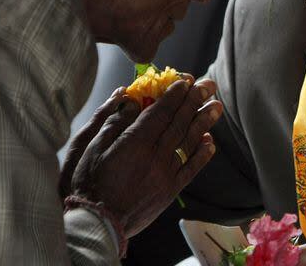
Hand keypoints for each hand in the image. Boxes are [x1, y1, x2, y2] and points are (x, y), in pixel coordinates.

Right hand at [70, 77, 221, 236]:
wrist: (97, 225)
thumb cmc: (89, 184)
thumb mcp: (91, 148)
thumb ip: (113, 122)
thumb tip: (131, 99)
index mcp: (135, 144)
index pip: (160, 113)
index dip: (174, 95)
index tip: (185, 81)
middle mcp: (155, 157)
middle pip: (179, 123)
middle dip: (195, 101)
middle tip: (208, 84)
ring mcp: (165, 175)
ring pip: (189, 143)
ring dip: (204, 122)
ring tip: (216, 106)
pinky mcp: (170, 191)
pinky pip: (191, 169)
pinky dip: (202, 154)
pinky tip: (210, 141)